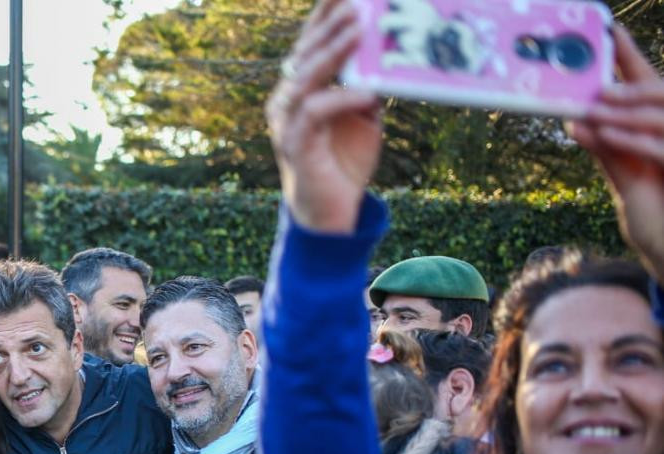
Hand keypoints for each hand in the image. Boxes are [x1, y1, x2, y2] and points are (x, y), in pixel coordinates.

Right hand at [266, 0, 381, 233]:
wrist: (330, 213)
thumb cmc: (344, 162)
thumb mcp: (364, 118)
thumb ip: (368, 89)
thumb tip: (386, 66)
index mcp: (301, 89)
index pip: (310, 44)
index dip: (323, 16)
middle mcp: (287, 100)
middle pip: (304, 53)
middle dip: (329, 24)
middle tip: (355, 3)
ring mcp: (286, 122)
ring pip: (305, 77)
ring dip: (332, 52)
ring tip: (358, 31)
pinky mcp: (294, 145)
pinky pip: (314, 112)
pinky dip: (341, 99)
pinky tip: (366, 93)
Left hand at [569, 26, 663, 278]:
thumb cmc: (648, 204)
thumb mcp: (624, 174)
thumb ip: (606, 150)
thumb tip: (575, 124)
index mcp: (658, 126)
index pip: (648, 82)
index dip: (629, 57)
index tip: (610, 33)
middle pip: (658, 93)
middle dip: (630, 84)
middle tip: (598, 83)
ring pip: (658, 118)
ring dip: (624, 112)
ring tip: (593, 108)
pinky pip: (655, 150)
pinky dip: (627, 140)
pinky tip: (602, 133)